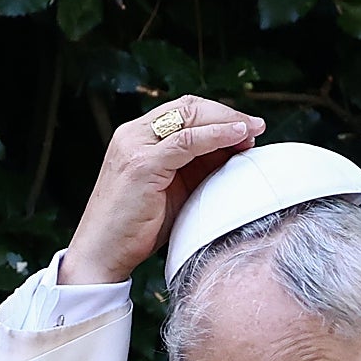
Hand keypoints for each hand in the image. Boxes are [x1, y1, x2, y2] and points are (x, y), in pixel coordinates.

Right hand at [59, 96, 266, 284]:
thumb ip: (198, 167)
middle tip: (257, 126)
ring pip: (190, 118)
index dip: (220, 114)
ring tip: (254, 131)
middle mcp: (133, 134)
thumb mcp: (175, 188)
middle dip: (228, 114)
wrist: (103, 253)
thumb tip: (235, 152)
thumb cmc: (140, 225)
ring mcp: (135, 146)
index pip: (185, 109)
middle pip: (189, 107)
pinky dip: (216, 135)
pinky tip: (237, 137)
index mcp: (139, 136)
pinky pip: (187, 141)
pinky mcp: (141, 164)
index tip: (248, 127)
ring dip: (227, 122)